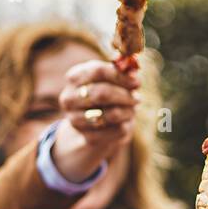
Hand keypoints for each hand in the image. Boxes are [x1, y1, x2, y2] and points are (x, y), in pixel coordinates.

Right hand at [52, 59, 140, 182]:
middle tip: (137, 98)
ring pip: (111, 114)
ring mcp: (76, 119)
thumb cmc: (105, 94)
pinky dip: (126, 124)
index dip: (120, 76)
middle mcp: (69, 98)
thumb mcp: (110, 80)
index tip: (137, 81)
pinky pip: (117, 130)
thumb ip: (121, 75)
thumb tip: (134, 76)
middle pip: (102, 93)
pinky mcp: (88, 137)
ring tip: (132, 108)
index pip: (98, 71)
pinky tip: (125, 121)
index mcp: (74, 77)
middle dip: (125, 95)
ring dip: (128, 111)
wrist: (94, 125)